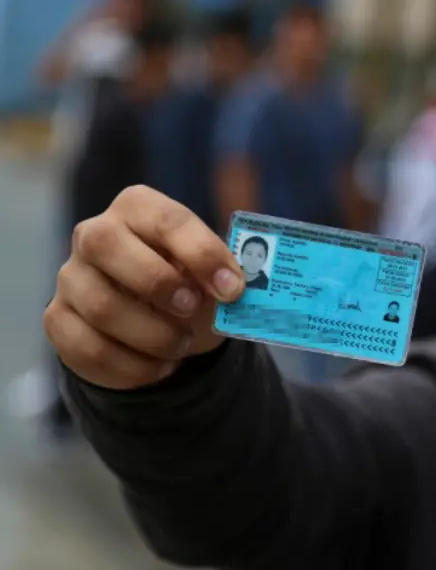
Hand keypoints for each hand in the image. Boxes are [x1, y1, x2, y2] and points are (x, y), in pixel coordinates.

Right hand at [44, 186, 245, 389]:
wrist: (162, 324)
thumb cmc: (193, 286)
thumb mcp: (216, 278)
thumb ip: (229, 277)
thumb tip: (238, 288)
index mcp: (139, 208)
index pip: (166, 219)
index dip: (202, 253)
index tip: (233, 288)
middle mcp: (95, 234)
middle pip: (106, 245)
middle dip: (157, 282)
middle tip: (192, 308)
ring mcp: (71, 277)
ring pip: (100, 306)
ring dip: (152, 334)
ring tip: (182, 344)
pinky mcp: (58, 319)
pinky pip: (87, 348)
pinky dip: (132, 366)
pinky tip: (160, 366)